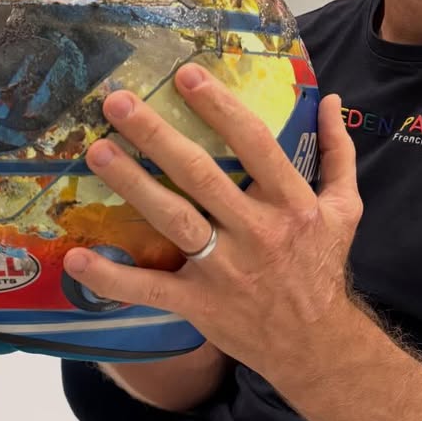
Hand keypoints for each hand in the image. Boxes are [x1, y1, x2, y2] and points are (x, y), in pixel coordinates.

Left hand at [62, 63, 363, 381]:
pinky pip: (151, 289)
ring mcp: (225, 270)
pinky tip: (77, 259)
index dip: (220, 107)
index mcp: (291, 204)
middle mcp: (257, 232)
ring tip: (97, 152)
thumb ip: (337, 153)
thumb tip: (330, 99)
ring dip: (132, 185)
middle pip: (201, 176)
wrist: (317, 345)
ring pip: (173, 220)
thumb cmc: (323, 267)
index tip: (186, 75)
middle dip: (157, 136)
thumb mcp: (344, 209)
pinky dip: (112, 278)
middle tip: (118, 103)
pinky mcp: (199, 304)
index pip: (254, 144)